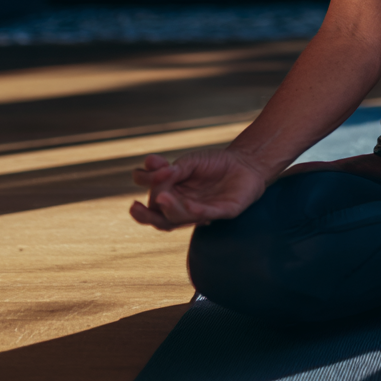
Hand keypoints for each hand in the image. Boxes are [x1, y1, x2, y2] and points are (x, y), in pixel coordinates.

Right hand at [130, 148, 266, 230]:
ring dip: (170, 209)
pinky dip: (195, 211)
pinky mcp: (222, 213)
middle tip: (134, 207)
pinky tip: (189, 205)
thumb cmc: (215, 164)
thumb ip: (170, 168)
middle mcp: (182, 207)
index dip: (145, 181)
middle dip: (145, 215)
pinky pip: (206, 214)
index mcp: (172, 194)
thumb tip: (149, 165)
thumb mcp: (190, 161)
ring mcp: (201, 212)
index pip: (151, 194)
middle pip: (158, 218)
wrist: (246, 162)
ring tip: (163, 198)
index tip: (151, 165)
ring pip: (178, 219)